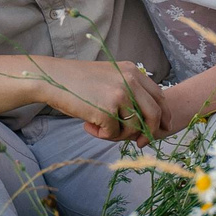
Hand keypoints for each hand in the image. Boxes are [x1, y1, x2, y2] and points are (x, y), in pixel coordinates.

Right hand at [42, 59, 167, 139]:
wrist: (52, 78)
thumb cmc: (78, 82)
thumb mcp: (110, 77)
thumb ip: (129, 91)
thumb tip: (146, 121)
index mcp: (133, 72)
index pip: (159, 97)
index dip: (163, 115)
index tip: (162, 128)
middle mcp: (130, 81)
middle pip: (154, 114)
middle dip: (150, 133)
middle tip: (141, 144)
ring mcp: (120, 95)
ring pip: (133, 128)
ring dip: (118, 135)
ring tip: (99, 127)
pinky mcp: (107, 110)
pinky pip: (113, 134)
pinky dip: (102, 135)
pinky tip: (88, 125)